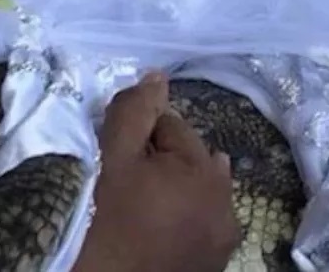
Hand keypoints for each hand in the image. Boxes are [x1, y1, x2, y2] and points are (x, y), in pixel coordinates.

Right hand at [75, 73, 238, 271]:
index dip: (137, 137)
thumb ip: (135, 112)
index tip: (114, 159)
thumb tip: (158, 76)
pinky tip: (155, 229)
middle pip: (188, 158)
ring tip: (139, 207)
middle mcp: (227, 204)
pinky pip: (199, 222)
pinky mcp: (213, 262)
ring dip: (173, 189)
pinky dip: (182, 218)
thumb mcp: (112, 157)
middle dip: (160, 161)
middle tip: (123, 186)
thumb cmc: (102, 219)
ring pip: (196, 191)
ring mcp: (223, 238)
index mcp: (205, 172)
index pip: (170, 126)